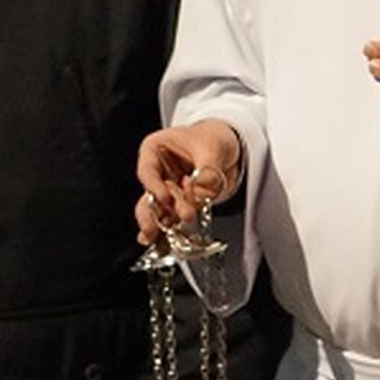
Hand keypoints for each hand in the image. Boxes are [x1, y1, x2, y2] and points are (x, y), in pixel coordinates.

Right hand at [135, 119, 240, 243]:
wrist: (231, 146)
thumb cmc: (213, 137)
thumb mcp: (212, 147)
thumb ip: (207, 171)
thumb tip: (201, 194)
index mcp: (155, 149)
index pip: (148, 170)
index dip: (154, 186)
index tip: (165, 198)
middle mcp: (158, 171)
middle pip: (149, 194)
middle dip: (156, 212)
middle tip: (164, 225)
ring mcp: (168, 188)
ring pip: (158, 210)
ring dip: (163, 224)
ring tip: (164, 237)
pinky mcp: (180, 203)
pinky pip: (173, 218)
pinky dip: (171, 231)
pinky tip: (166, 243)